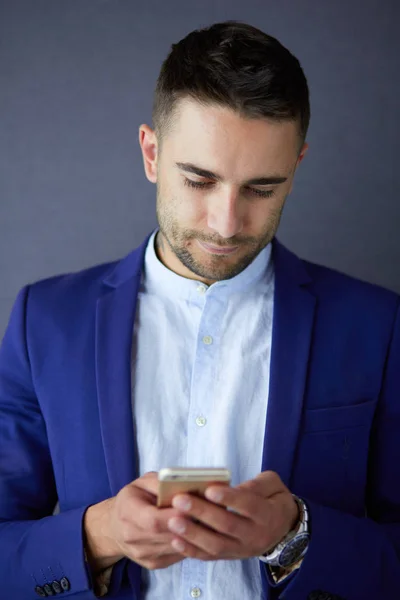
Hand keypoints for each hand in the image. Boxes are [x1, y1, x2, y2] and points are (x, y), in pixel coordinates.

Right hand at [99, 471, 231, 570]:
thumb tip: (184, 483)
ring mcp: (143, 554)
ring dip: (195, 534)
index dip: (176, 515)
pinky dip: (191, 542)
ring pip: (176, 547)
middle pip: (168, 535)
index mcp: (127, 512)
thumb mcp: (142, 482)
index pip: (154, 520)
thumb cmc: (134, 498)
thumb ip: (160, 482)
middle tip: (211, 511)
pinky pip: (178, 554)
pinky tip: (200, 530)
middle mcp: (132, 538)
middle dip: (191, 523)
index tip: (195, 505)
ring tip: (210, 519)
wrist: (115, 526)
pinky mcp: (154, 563)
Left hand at [166, 470, 298, 560]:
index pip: (248, 506)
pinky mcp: (231, 556)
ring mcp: (242, 549)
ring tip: (173, 522)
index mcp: (267, 514)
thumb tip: (232, 487)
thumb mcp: (273, 484)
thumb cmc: (273, 499)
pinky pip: (210, 557)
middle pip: (227, 525)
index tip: (209, 489)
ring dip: (193, 534)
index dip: (229, 498)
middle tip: (180, 500)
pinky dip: (192, 550)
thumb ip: (256, 484)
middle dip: (202, 513)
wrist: (283, 528)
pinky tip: (175, 540)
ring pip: (216, 545)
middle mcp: (255, 535)